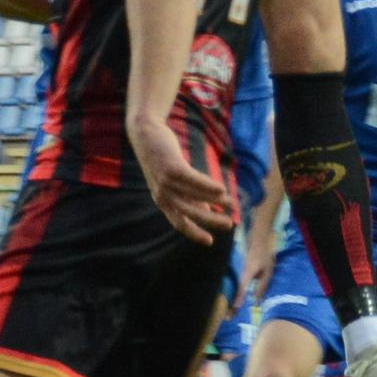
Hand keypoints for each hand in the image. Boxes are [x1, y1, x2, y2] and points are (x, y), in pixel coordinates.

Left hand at [132, 118, 238, 241]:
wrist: (145, 135)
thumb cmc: (162, 159)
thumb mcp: (173, 182)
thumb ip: (188, 195)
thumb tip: (207, 209)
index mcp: (162, 201)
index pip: (179, 223)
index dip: (194, 233)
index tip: (210, 241)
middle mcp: (162, 195)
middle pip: (189, 213)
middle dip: (210, 220)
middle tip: (229, 224)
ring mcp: (165, 182)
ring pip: (194, 196)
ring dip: (215, 201)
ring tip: (232, 203)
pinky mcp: (171, 167)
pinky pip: (192, 180)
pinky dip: (207, 186)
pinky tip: (221, 189)